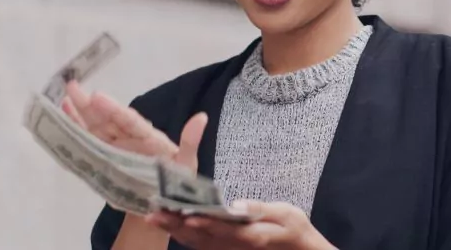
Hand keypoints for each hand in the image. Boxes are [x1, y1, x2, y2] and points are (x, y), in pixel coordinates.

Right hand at [62, 80, 207, 171]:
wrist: (161, 205)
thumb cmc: (178, 182)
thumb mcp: (187, 165)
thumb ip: (190, 143)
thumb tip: (202, 117)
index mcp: (149, 137)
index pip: (129, 121)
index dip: (113, 110)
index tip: (98, 96)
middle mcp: (130, 138)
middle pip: (108, 119)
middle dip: (89, 104)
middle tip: (72, 86)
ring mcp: (115, 147)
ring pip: (95, 127)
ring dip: (79, 113)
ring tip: (65, 97)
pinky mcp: (104, 158)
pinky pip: (88, 143)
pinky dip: (76, 131)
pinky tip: (65, 118)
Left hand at [145, 200, 335, 249]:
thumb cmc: (294, 230)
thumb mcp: (288, 215)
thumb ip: (262, 210)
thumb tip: (237, 205)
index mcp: (252, 236)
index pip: (224, 230)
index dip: (204, 224)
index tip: (187, 216)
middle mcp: (235, 247)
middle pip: (202, 238)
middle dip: (177, 225)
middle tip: (155, 213)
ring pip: (197, 243)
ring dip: (175, 230)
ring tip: (155, 216)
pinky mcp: (226, 249)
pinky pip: (200, 245)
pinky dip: (184, 236)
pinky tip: (170, 225)